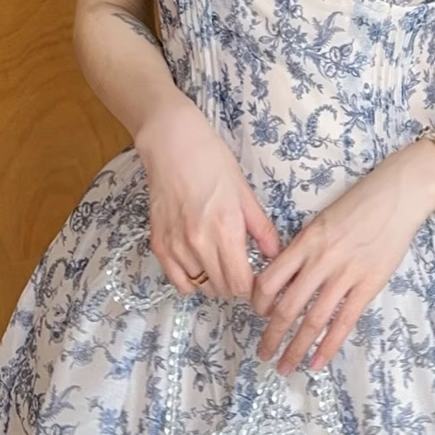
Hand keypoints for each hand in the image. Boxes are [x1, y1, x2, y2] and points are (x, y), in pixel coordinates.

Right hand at [136, 96, 280, 301]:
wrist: (172, 145)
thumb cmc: (212, 162)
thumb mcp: (244, 192)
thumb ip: (261, 228)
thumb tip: (275, 254)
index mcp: (225, 230)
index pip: (240, 284)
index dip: (252, 286)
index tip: (256, 276)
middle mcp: (199, 243)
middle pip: (222, 289)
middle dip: (236, 285)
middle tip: (240, 269)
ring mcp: (176, 245)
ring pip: (200, 287)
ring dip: (214, 282)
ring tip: (220, 264)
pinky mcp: (159, 244)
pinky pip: (178, 280)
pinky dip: (191, 280)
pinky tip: (199, 265)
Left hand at [249, 138, 434, 373]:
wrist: (399, 194)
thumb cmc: (361, 203)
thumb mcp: (324, 220)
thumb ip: (306, 248)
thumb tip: (289, 278)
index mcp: (305, 241)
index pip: (270, 279)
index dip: (259, 303)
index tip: (258, 316)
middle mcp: (320, 259)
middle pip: (287, 306)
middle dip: (271, 336)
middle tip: (263, 355)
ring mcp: (345, 273)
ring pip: (313, 319)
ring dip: (296, 347)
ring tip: (286, 366)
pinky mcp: (369, 284)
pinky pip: (344, 321)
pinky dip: (329, 345)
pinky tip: (318, 361)